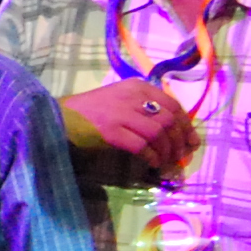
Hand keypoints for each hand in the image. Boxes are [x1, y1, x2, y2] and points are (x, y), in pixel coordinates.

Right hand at [64, 80, 201, 177]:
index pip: (173, 104)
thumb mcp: (120, 99)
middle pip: (170, 119)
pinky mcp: (110, 131)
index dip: (187, 125)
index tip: (191, 141)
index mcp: (137, 87)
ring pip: (159, 132)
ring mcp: (120, 113)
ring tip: (166, 162)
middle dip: (180, 141)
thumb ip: (144, 108)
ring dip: (167, 151)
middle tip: (180, 156)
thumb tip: (173, 132)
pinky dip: (152, 157)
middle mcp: (132, 96)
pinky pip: (142, 146)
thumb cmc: (89, 111)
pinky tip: (152, 164)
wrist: (58, 118)